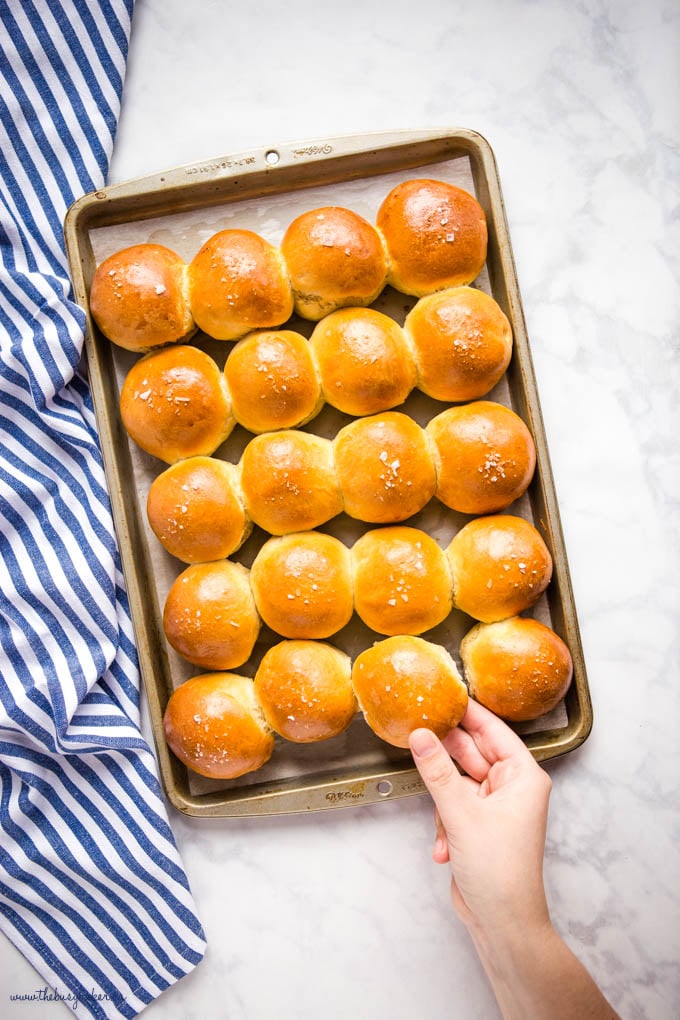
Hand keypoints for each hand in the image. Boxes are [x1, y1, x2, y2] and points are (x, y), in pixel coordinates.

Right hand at [409, 698, 551, 936]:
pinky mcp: (479, 826)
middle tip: (419, 734)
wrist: (502, 922)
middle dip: (447, 757)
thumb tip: (420, 735)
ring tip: (443, 820)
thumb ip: (437, 771)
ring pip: (458, 782)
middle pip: (473, 754)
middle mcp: (513, 788)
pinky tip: (445, 847)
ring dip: (444, 803)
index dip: (469, 712)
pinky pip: (454, 806)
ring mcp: (496, 807)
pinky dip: (446, 823)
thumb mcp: (462, 813)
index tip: (444, 694)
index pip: (494, 731)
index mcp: (523, 776)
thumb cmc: (500, 870)